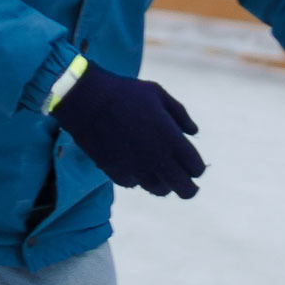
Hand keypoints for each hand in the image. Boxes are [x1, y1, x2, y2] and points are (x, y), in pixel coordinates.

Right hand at [53, 63, 205, 198]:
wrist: (88, 102)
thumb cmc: (126, 94)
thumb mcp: (158, 95)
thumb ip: (180, 115)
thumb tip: (193, 132)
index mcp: (173, 141)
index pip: (196, 169)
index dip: (196, 167)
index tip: (190, 161)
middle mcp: (159, 160)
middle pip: (185, 191)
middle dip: (188, 187)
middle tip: (184, 179)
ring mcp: (138, 170)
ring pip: (160, 191)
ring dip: (163, 182)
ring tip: (157, 168)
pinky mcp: (118, 174)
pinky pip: (135, 184)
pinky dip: (138, 177)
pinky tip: (134, 162)